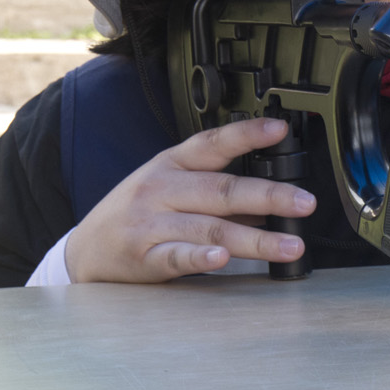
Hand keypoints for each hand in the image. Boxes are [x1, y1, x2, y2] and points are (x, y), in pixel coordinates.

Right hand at [63, 118, 314, 282]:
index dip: (247, 134)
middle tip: (305, 203)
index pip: (212, 144)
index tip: (280, 130)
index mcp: (172, 165)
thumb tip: (275, 197)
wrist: (84, 251)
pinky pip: (176, 256)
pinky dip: (200, 258)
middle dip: (269, 196)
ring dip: (256, 239)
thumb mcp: (171, 187)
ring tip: (290, 246)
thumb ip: (219, 189)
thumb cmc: (136, 214)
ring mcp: (150, 223)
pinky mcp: (143, 257)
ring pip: (211, 228)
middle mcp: (162, 190)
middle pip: (222, 190)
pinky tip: (222, 260)